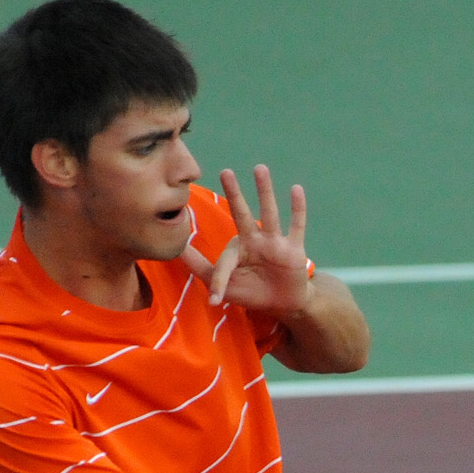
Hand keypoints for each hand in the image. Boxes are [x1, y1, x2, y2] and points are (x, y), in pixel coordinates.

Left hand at [180, 165, 310, 313]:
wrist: (283, 304)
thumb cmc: (252, 292)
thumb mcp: (226, 285)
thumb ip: (201, 267)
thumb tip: (176, 249)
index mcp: (238, 249)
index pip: (226, 258)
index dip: (220, 279)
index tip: (216, 299)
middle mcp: (255, 240)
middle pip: (242, 215)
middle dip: (234, 195)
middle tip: (225, 172)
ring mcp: (275, 242)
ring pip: (269, 214)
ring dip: (265, 193)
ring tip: (259, 168)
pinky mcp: (294, 249)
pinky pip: (296, 226)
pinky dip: (297, 209)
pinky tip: (296, 189)